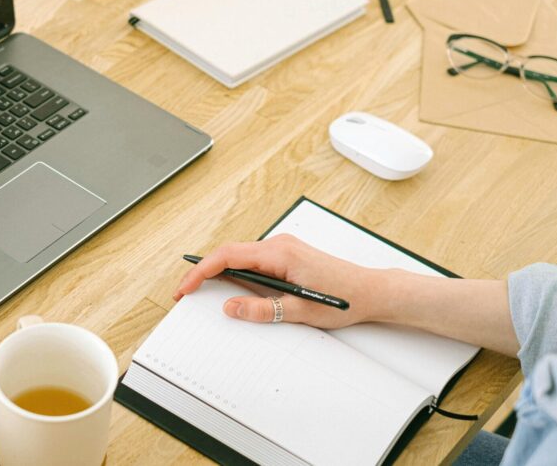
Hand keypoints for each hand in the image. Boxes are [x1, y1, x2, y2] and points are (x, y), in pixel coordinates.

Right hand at [173, 234, 386, 328]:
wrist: (370, 291)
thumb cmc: (344, 298)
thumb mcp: (299, 310)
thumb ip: (261, 309)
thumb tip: (230, 308)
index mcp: (279, 253)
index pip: (228, 256)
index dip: (201, 271)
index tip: (186, 287)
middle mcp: (279, 245)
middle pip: (229, 253)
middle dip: (204, 272)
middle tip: (186, 292)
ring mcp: (282, 249)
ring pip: (240, 257)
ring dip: (219, 272)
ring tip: (202, 291)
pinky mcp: (286, 256)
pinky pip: (252, 261)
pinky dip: (235, 272)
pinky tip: (230, 287)